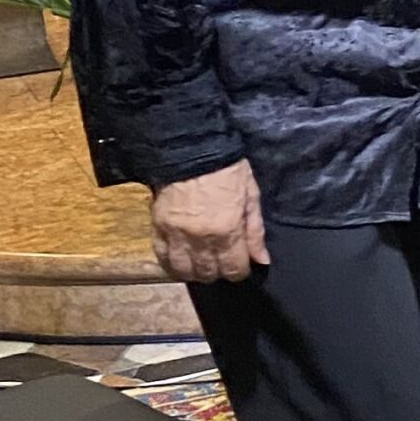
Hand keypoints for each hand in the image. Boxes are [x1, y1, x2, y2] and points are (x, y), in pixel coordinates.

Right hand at [149, 158, 267, 282]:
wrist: (191, 147)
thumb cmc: (226, 168)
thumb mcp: (250, 195)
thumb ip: (255, 231)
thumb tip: (262, 260)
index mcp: (227, 230)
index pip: (233, 269)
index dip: (240, 271)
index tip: (242, 265)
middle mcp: (200, 238)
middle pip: (208, 273)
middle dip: (219, 272)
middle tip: (223, 262)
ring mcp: (176, 234)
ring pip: (183, 271)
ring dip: (195, 272)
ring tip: (202, 264)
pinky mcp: (158, 227)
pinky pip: (162, 257)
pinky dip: (171, 264)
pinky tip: (180, 261)